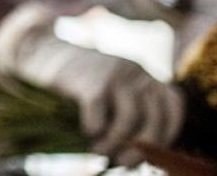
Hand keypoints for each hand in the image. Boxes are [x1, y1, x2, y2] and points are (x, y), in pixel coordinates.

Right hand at [0, 1, 183, 165]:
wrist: (44, 54)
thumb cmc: (80, 82)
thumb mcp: (114, 92)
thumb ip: (133, 111)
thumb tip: (141, 153)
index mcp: (145, 75)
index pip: (172, 107)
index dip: (167, 133)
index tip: (151, 151)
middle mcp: (136, 72)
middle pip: (154, 119)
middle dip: (140, 148)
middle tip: (121, 162)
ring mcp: (114, 74)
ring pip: (131, 120)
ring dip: (115, 144)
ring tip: (98, 151)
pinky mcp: (90, 81)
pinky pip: (100, 116)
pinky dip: (94, 131)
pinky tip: (85, 132)